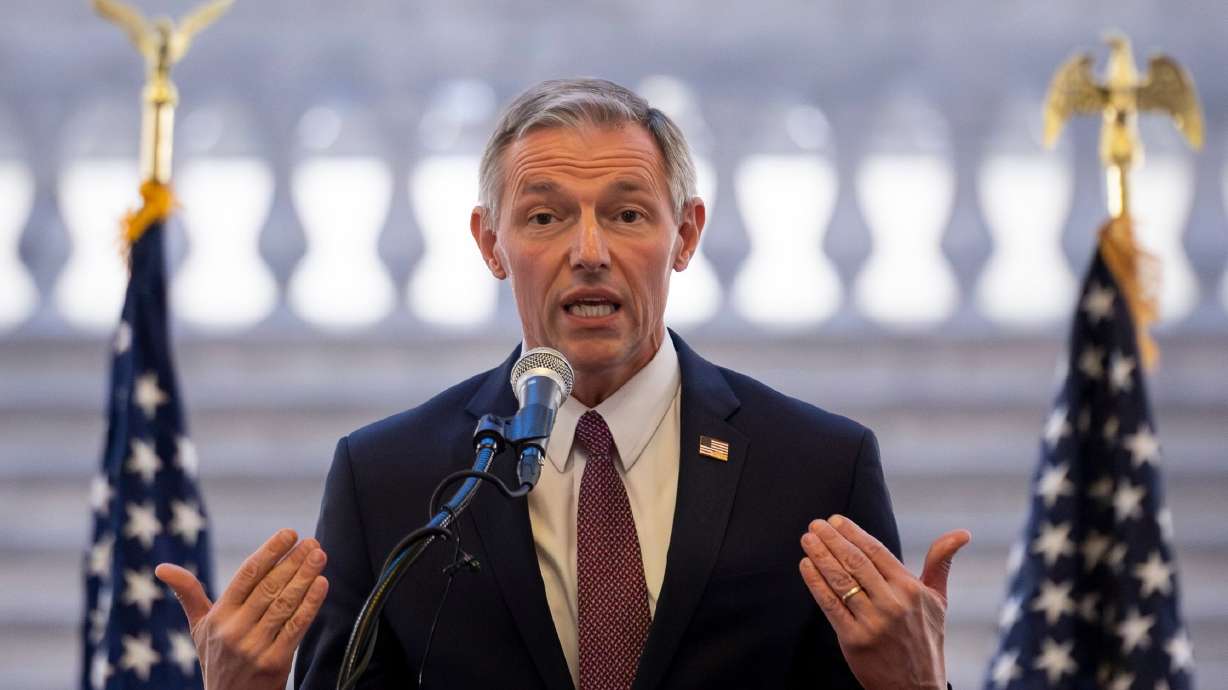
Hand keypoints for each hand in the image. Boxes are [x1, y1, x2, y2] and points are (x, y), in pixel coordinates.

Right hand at [155, 529, 329, 689]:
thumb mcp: (199, 628)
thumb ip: (189, 594)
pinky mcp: (274, 662)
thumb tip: (161, 568)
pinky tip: (322, 584)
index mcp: (218, 616)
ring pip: (284, 604)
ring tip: (320, 555)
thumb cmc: (217, 659)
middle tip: (312, 542)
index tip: (289, 533)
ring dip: (305, 577)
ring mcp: (255, 646)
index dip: (269, 551)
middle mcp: (234, 630)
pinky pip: (295, 627)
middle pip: (269, 586)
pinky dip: (310, 604)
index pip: (246, 575)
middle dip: (293, 561)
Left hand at [798, 515, 969, 689]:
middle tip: (815, 525)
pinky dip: (815, 582)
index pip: (876, 551)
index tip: (835, 520)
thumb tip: (962, 533)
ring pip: (841, 580)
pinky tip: (806, 566)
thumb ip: (940, 563)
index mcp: (910, 589)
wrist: (916, 687)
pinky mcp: (854, 639)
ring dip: (820, 556)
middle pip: (855, 561)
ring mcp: (873, 621)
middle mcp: (892, 602)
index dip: (853, 533)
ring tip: (807, 540)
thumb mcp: (938, 599)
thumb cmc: (926, 639)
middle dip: (832, 540)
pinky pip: (830, 604)